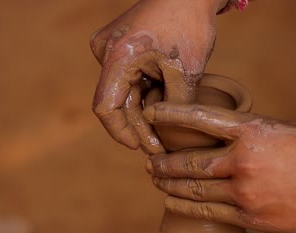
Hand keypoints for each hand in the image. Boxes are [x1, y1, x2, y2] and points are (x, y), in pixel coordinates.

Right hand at [90, 0, 225, 153]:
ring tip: (165, 129)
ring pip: (126, 92)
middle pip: (117, 102)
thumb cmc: (189, 22)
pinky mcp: (123, 47)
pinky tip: (163, 106)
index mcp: (117, 56)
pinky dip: (146, 94)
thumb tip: (169, 136)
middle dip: (138, 126)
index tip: (140, 147)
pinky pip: (130, 78)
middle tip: (158, 146)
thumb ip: (176, 105)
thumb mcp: (186, 70)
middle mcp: (107, 52)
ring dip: (144, 111)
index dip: (120, 132)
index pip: (106, 107)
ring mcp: (113, 48)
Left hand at [143, 102, 295, 232]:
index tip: (152, 115)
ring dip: (170, 185)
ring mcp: (247, 192)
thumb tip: (217, 140)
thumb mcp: (281, 129)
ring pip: (195, 190)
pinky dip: (187, 207)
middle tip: (149, 160)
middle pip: (190, 162)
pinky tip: (174, 202)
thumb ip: (247, 135)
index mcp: (253, 130)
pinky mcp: (253, 218)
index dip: (171, 116)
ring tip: (156, 180)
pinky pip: (210, 212)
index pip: (201, 118)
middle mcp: (245, 161)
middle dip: (164, 162)